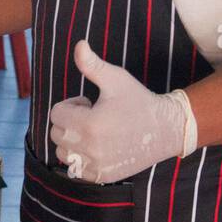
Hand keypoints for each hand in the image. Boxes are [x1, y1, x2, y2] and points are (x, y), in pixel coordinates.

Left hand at [49, 40, 194, 183]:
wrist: (165, 129)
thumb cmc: (139, 101)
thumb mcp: (116, 79)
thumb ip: (92, 65)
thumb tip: (79, 45)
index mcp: (90, 123)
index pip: (56, 114)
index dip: (71, 105)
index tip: (88, 103)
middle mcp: (90, 148)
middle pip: (57, 133)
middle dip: (69, 121)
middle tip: (92, 115)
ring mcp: (96, 165)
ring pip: (63, 152)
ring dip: (72, 141)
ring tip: (94, 132)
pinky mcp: (102, 176)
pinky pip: (76, 169)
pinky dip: (81, 158)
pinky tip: (98, 147)